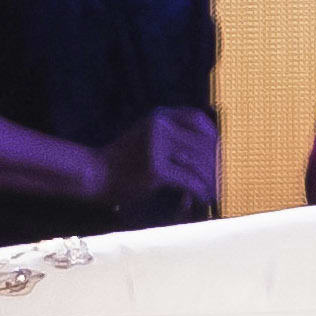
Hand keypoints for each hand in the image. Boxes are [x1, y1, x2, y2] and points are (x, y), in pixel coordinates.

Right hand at [91, 106, 219, 212]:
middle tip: (219, 180)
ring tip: (212, 192)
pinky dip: (200, 191)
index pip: (198, 119)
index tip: (218, 154)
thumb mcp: (147, 136)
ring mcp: (157, 146)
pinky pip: (189, 180)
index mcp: (159, 116)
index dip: (214, 136)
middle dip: (215, 164)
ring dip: (210, 181)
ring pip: (199, 163)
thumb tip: (209, 149)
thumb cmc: (123, 160)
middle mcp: (160, 126)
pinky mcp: (155, 169)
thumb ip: (171, 135)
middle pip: (203, 143)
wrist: (95, 174)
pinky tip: (201, 199)